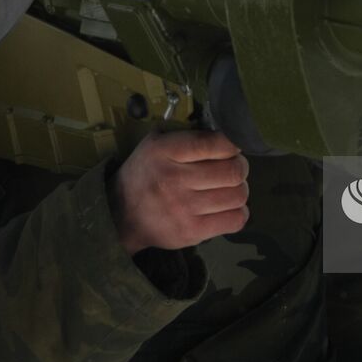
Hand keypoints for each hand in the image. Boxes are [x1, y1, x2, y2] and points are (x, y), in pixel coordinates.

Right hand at [109, 129, 249, 254]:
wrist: (122, 214)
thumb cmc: (146, 172)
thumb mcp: (156, 142)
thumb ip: (187, 133)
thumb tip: (226, 129)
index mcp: (166, 151)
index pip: (215, 144)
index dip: (232, 144)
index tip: (231, 147)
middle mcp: (175, 179)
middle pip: (233, 171)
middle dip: (240, 167)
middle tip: (234, 167)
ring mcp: (184, 208)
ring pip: (238, 196)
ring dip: (240, 190)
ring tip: (230, 188)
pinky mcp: (191, 232)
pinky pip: (234, 221)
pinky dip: (239, 213)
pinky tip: (228, 207)